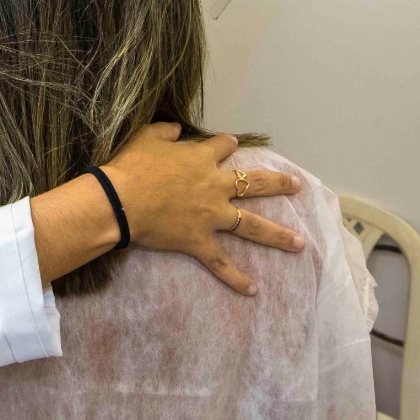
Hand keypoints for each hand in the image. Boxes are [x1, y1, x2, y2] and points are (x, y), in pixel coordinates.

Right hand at [102, 123, 304, 295]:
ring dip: (277, 236)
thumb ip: (165, 131)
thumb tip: (176, 129)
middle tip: (297, 186)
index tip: (231, 144)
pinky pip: (221, 263)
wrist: (120, 200)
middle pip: (254, 184)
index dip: (227, 145)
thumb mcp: (145, 138)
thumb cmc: (131, 167)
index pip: (222, 147)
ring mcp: (211, 216)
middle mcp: (214, 186)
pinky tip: (253, 290)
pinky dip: (236, 278)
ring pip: (252, 226)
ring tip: (299, 243)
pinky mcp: (200, 241)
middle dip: (278, 184)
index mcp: (201, 159)